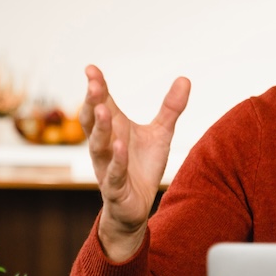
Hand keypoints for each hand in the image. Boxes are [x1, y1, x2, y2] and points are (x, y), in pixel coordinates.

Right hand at [80, 65, 190, 262]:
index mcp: (113, 129)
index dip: (96, 87)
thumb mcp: (160, 134)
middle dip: (92, 102)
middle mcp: (105, 145)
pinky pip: (113, 173)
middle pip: (93, 121)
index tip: (91, 68)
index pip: (101, 104)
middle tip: (93, 84)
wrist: (138, 206)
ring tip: (103, 109)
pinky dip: (116, 161)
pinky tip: (119, 146)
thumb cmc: (142, 166)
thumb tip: (185, 78)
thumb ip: (170, 108)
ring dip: (100, 128)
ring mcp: (107, 166)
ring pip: (98, 145)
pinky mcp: (115, 188)